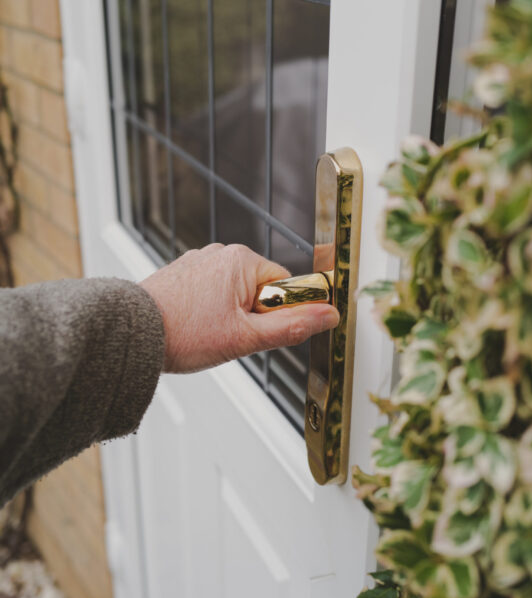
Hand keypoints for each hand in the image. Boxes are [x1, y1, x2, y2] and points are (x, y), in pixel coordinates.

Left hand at [139, 244, 339, 372]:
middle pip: (261, 289)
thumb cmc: (181, 333)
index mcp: (241, 260)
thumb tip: (327, 315)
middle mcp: (221, 254)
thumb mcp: (246, 337)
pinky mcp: (185, 273)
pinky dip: (210, 309)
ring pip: (236, 293)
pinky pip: (214, 291)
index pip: (285, 285)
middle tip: (229, 334)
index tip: (257, 329)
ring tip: (207, 331)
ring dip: (231, 314)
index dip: (277, 313)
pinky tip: (196, 324)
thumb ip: (291, 326)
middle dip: (253, 315)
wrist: (131, 335)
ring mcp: (200, 262)